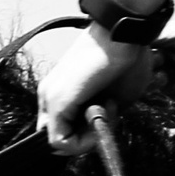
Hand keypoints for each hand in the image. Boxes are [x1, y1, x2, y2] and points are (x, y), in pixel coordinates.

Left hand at [35, 28, 154, 158]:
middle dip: (88, 138)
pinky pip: (60, 142)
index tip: (109, 114)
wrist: (124, 32)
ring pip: (60, 143)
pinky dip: (85, 140)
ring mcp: (49, 96)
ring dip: (89, 138)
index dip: (87, 135)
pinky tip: (106, 112)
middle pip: (61, 138)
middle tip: (111, 114)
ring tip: (111, 107)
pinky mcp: (56, 100)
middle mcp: (48, 94)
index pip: (62, 130)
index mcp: (60, 91)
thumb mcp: (112, 96)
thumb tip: (98, 134)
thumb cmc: (126, 60)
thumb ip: (99, 116)